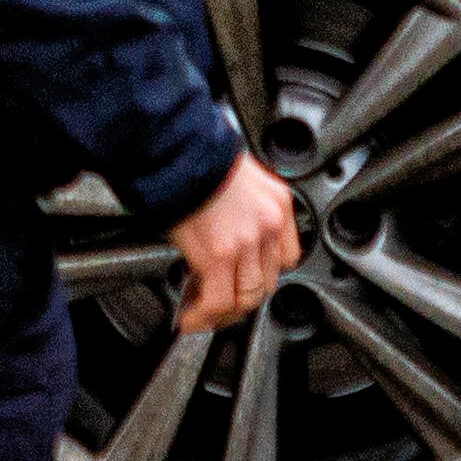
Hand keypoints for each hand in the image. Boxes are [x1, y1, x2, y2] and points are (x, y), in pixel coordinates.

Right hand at [164, 143, 301, 334]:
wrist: (174, 144)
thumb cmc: (195, 152)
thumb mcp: (237, 175)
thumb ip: (243, 207)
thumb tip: (225, 232)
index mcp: (277, 203)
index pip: (286, 257)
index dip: (264, 273)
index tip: (246, 279)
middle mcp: (268, 225)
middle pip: (267, 281)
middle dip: (243, 296)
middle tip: (222, 302)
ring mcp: (245, 243)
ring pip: (246, 297)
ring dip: (224, 311)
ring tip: (204, 312)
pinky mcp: (218, 255)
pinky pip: (218, 300)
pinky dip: (204, 315)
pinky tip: (190, 316)